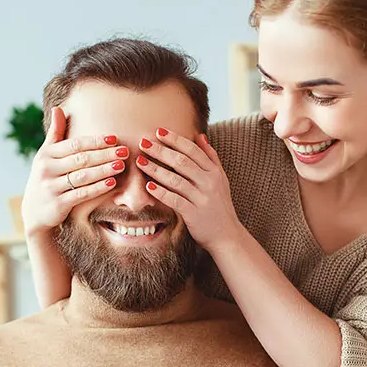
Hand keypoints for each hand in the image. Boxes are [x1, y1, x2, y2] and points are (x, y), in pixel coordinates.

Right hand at [21, 107, 128, 236]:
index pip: (74, 144)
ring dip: (104, 170)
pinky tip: (112, 183)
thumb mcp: (46, 155)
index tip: (114, 139)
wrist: (34, 212)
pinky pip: (81, 194)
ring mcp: (51, 187)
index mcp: (46, 154)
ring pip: (82, 176)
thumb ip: (55, 133)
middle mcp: (47, 169)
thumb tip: (58, 107)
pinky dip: (97, 188)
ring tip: (121, 165)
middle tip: (124, 151)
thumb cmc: (46, 178)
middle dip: (104, 154)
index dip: (95, 141)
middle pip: (81, 159)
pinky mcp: (58, 204)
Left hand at [136, 128, 242, 251]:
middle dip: (161, 151)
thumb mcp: (220, 179)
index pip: (193, 150)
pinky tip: (148, 186)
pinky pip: (175, 200)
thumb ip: (210, 157)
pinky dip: (161, 192)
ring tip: (140, 161)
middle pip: (182, 162)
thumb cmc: (219, 205)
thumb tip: (200, 135)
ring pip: (176, 180)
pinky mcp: (194, 214)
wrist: (226, 235)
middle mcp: (209, 182)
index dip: (175, 140)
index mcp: (214, 172)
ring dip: (156, 169)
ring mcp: (202, 198)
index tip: (159, 132)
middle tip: (143, 142)